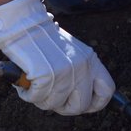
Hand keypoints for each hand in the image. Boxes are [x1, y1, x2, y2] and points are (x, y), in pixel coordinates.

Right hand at [0, 0, 114, 114]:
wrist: (24, 23)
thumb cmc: (43, 40)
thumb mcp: (72, 53)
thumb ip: (80, 73)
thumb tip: (82, 101)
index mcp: (91, 60)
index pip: (106, 90)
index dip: (96, 104)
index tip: (83, 106)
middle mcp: (82, 67)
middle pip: (80, 106)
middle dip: (63, 107)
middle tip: (50, 98)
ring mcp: (65, 72)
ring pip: (54, 105)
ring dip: (41, 99)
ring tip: (34, 84)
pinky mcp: (45, 76)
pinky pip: (37, 98)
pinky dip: (28, 94)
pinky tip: (26, 82)